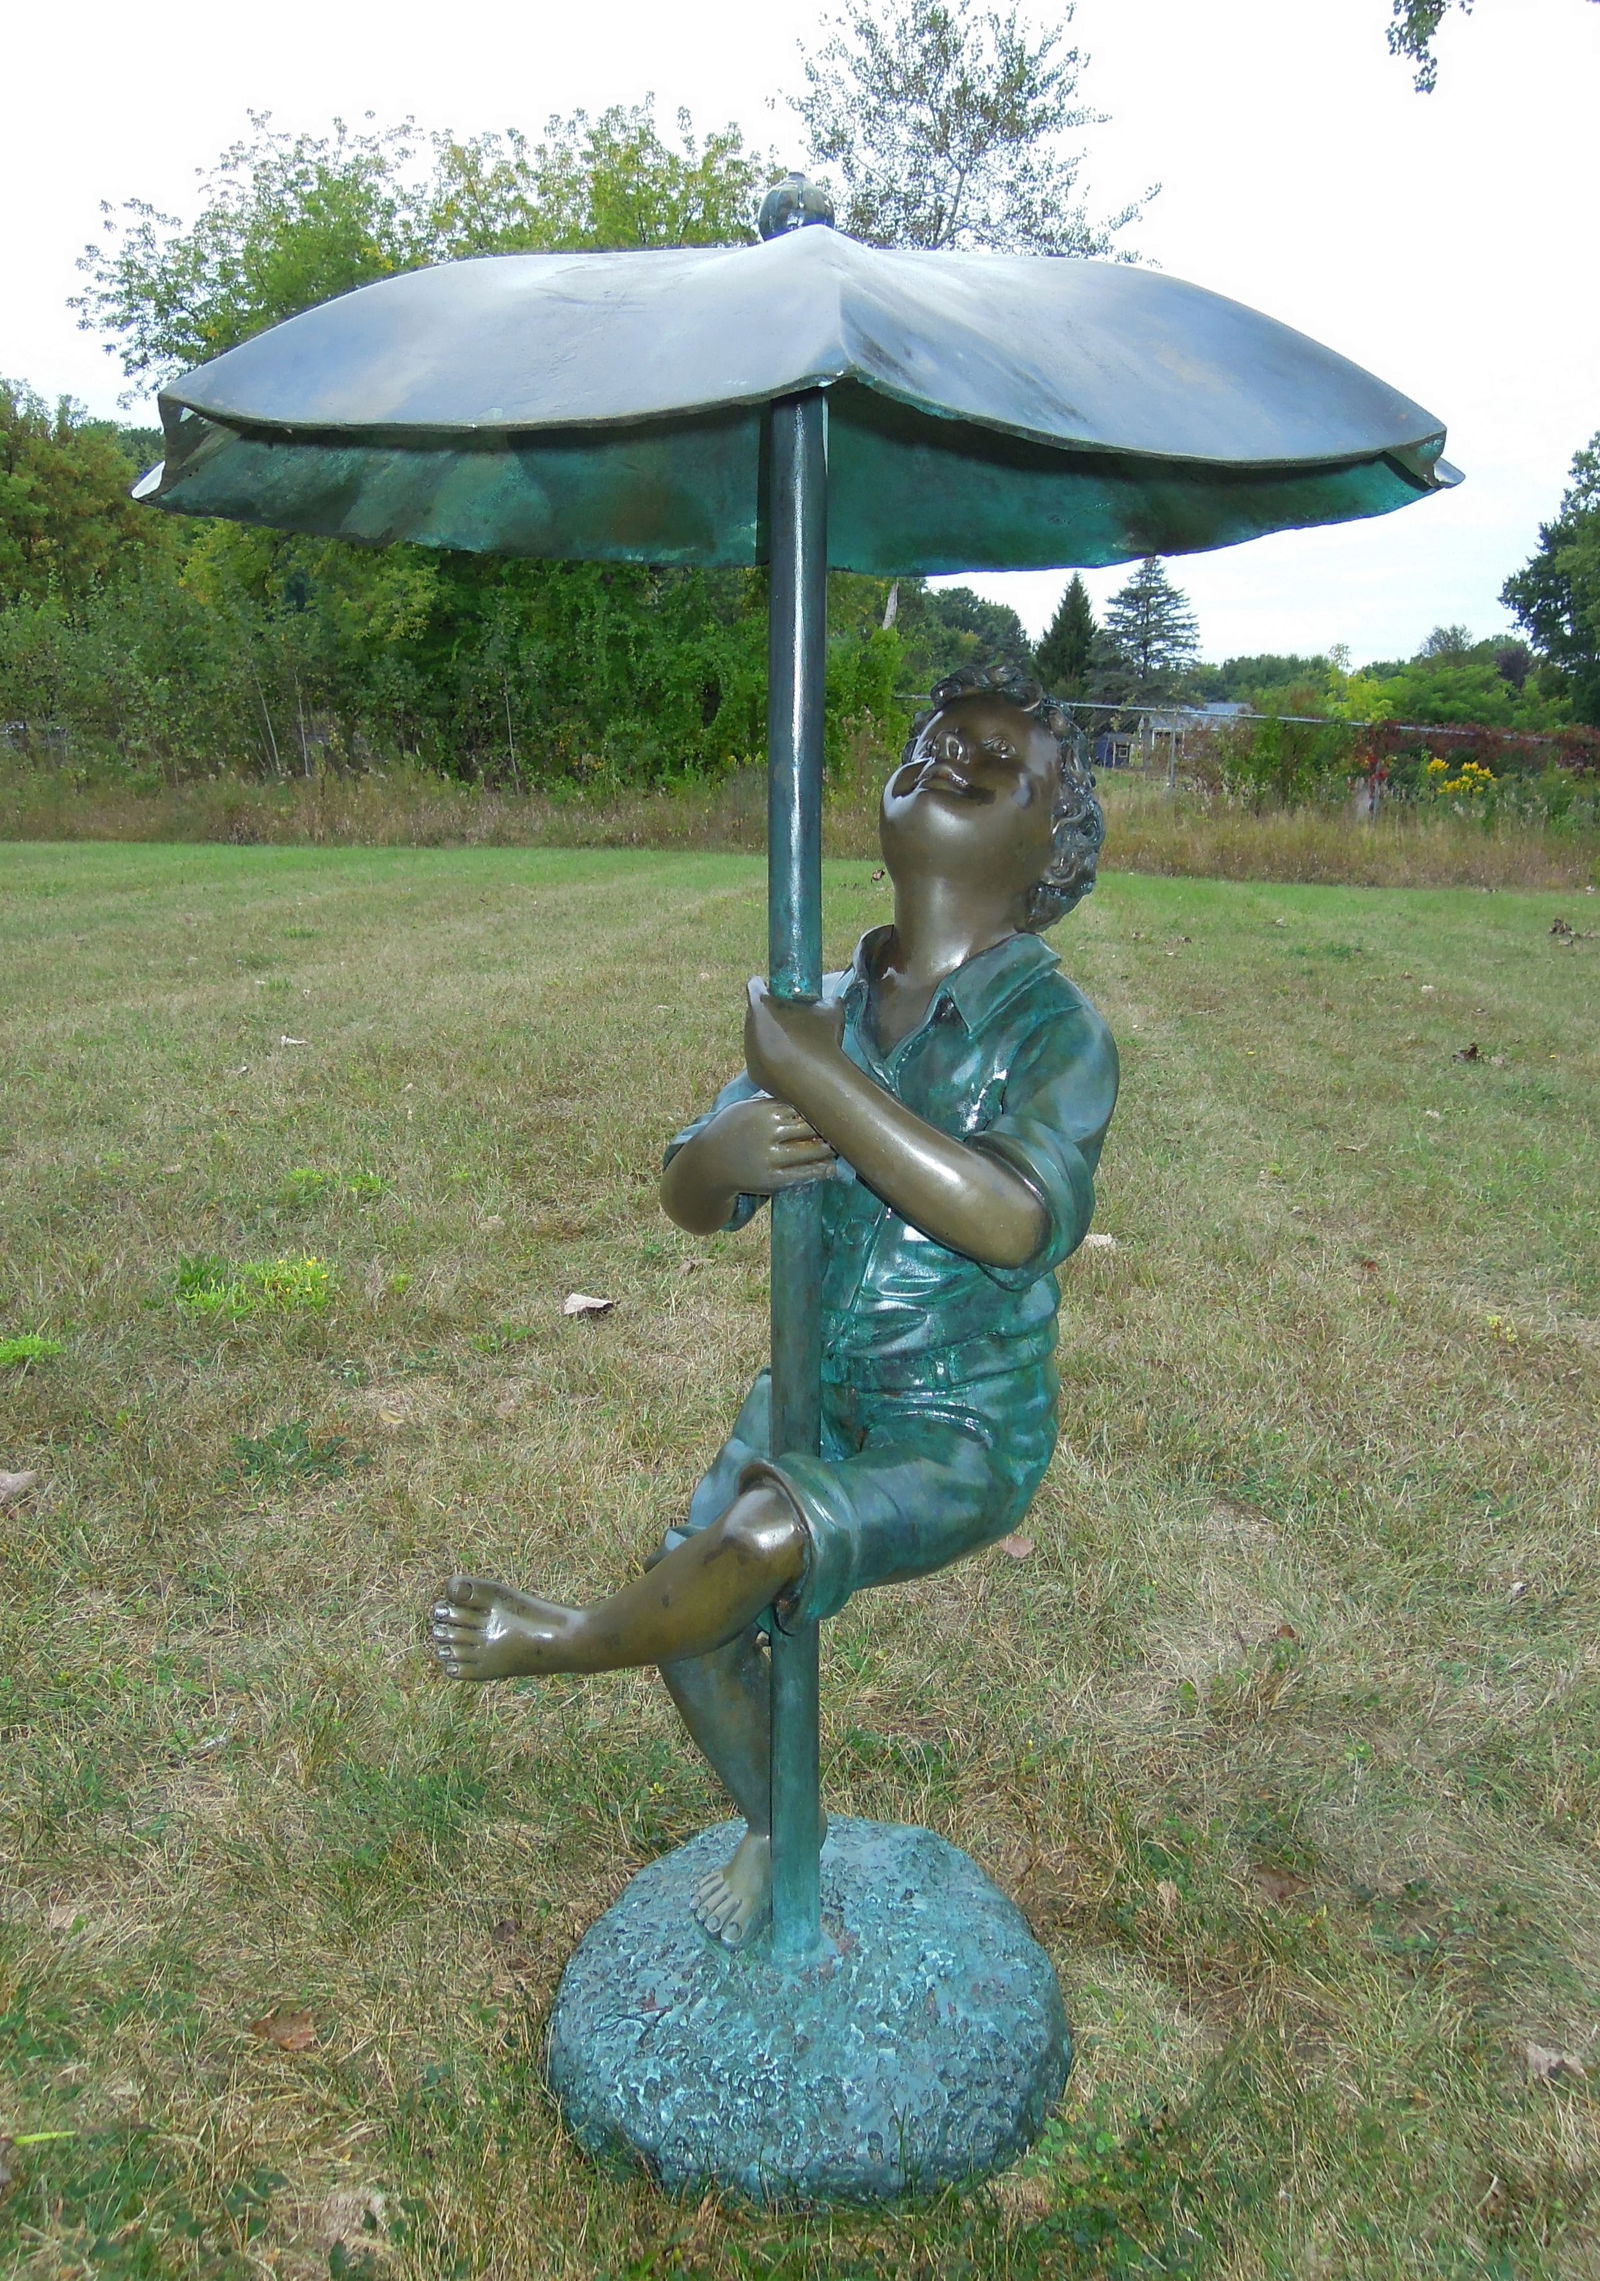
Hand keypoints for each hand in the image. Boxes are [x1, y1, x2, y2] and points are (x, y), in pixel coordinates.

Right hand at [691, 1094, 836, 1195]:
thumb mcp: (748, 1108)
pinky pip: (804, 1174)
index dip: (823, 1109)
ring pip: (812, 1151)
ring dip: (829, 1149)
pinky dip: (821, 1171)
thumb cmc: (734, 1130)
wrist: (709, 1163)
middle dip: (830, 1128)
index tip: (837, 1109)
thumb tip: (809, 1094)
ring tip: (841, 1147)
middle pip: (812, 1127)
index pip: (804, 1107)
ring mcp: (770, 1157)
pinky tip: (830, 1168)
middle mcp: (768, 1132)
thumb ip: (775, 1102)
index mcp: (764, 1110)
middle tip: (846, 1127)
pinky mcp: (772, 1180)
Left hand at [744, 980, 846, 1097]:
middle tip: (787, 1014)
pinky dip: (771, 1057)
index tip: (776, 989)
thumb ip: (825, 999)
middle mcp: (749, 1026)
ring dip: (768, 1034)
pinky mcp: (753, 1072)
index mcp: (761, 1006)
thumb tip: (828, 999)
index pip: (754, 985)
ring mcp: (749, 1051)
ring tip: (791, 1040)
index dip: (764, 984)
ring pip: (755, 1035)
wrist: (816, 1081)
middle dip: (767, 1011)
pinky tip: (790, 1060)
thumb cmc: (821, 1039)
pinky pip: (760, 1058)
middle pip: (754, 1011)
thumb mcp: (831, 1009)